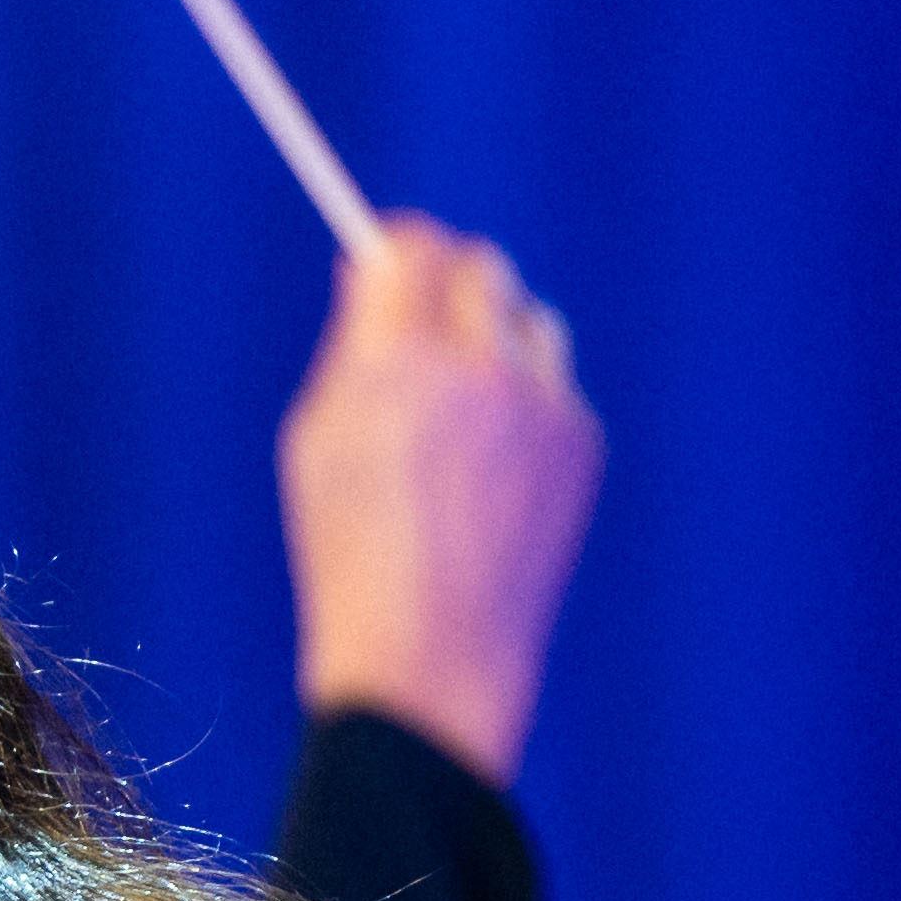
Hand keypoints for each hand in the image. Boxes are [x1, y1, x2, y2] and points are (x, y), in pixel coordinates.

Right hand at [277, 219, 600, 787]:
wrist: (432, 656)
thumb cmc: (353, 554)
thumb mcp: (320, 443)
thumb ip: (352, 347)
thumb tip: (374, 270)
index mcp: (395, 366)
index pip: (413, 250)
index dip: (398, 243)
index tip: (390, 252)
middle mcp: (476, 371)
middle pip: (480, 267)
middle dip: (451, 281)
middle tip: (429, 311)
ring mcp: (539, 405)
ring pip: (529, 318)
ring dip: (496, 336)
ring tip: (463, 406)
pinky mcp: (581, 441)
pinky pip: (555, 384)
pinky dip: (527, 404)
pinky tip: (494, 470)